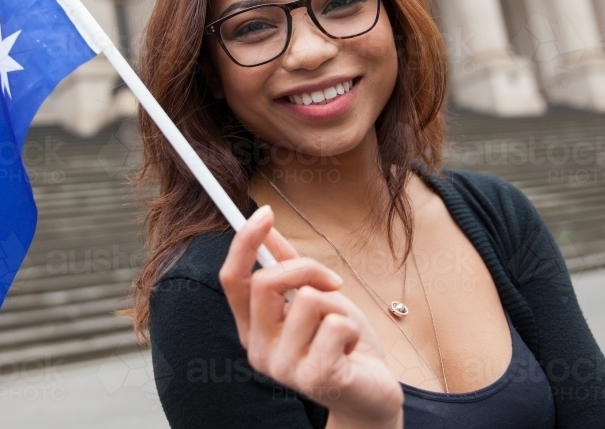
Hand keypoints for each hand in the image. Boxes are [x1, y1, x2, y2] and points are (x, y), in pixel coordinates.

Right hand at [219, 205, 403, 428]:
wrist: (371, 392)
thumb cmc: (342, 345)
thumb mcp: (314, 297)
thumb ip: (287, 266)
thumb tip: (265, 229)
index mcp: (251, 328)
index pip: (233, 279)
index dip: (244, 242)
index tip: (265, 212)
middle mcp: (258, 349)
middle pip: (265, 282)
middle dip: (305, 269)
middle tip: (332, 282)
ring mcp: (284, 368)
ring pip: (306, 300)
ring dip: (336, 306)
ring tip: (341, 330)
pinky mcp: (315, 378)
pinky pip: (334, 323)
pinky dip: (351, 327)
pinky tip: (350, 348)